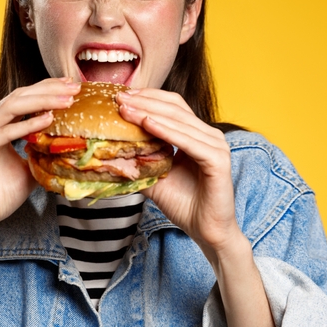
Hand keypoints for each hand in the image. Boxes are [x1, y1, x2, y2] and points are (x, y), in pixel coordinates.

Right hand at [0, 77, 79, 240]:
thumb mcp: (29, 169)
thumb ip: (42, 153)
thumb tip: (69, 147)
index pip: (24, 99)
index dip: (47, 89)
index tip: (71, 86)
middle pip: (19, 97)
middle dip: (48, 90)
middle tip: (74, 87)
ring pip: (12, 107)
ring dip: (42, 101)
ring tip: (66, 100)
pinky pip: (5, 132)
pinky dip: (27, 124)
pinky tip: (48, 119)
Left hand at [116, 88, 241, 259]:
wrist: (206, 231)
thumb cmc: (184, 204)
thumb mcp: (154, 178)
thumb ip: (139, 161)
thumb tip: (109, 154)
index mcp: (197, 135)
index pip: (172, 106)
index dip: (147, 97)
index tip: (120, 95)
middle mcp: (209, 135)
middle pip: (175, 108)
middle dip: (144, 100)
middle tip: (118, 97)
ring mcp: (216, 146)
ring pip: (179, 122)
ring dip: (149, 112)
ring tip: (125, 108)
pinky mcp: (217, 160)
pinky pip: (188, 141)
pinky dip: (166, 131)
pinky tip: (147, 123)